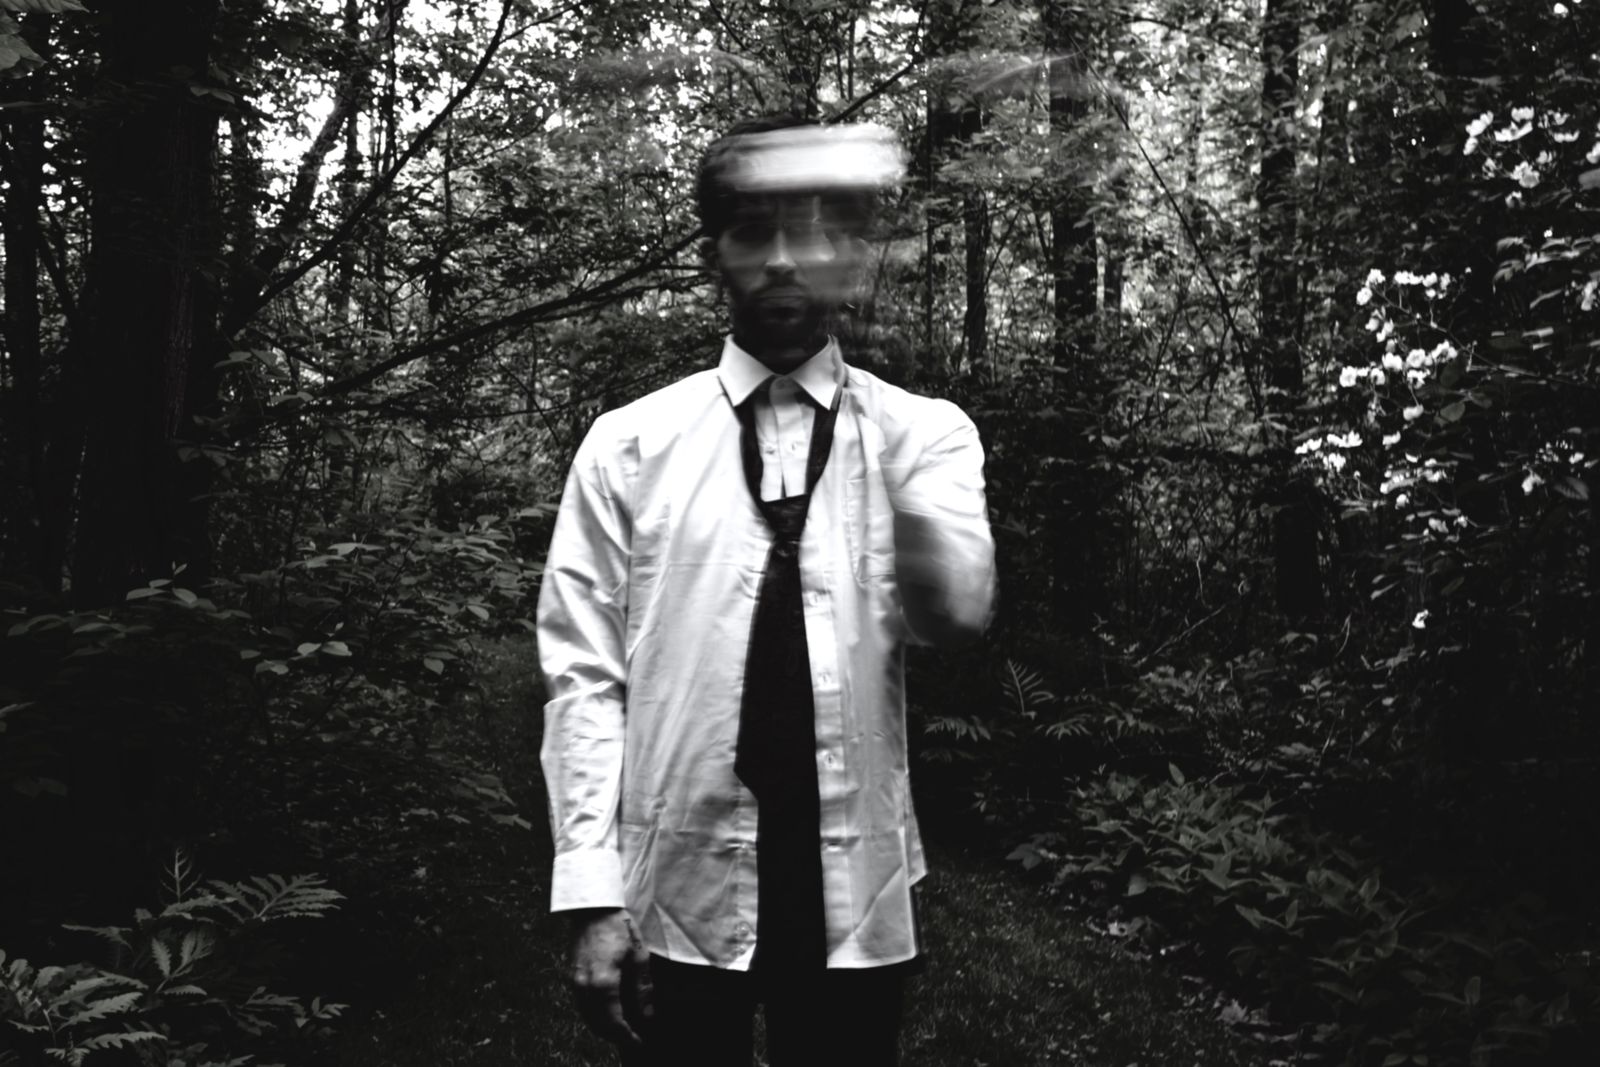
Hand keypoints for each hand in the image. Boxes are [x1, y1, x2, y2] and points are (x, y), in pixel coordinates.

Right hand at [569, 908, 652, 1049]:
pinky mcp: (572, 977)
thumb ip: (642, 988)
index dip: (627, 1035)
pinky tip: (608, 1013)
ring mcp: (575, 982)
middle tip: (633, 1038)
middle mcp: (584, 986)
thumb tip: (647, 1015)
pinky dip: (594, 1015)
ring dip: (604, 1027)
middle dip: (615, 1035)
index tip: (639, 1041)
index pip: (613, 1021)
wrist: (592, 908)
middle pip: (598, 1024)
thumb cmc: (618, 926)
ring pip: (587, 1017)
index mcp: (603, 981)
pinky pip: (582, 1005)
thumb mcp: (638, 954)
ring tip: (623, 1028)